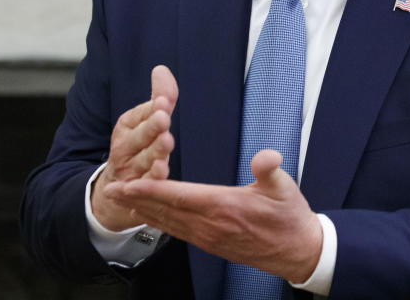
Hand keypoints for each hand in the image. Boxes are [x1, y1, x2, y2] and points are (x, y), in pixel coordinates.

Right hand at [91, 65, 177, 230]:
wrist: (112, 190)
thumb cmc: (138, 148)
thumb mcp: (146, 121)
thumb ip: (160, 97)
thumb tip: (161, 69)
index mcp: (126, 127)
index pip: (140, 116)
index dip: (151, 110)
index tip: (164, 103)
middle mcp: (124, 148)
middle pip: (139, 138)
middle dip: (151, 128)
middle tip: (164, 118)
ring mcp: (129, 172)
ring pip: (143, 162)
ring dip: (154, 153)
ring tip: (166, 143)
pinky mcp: (136, 194)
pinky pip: (145, 187)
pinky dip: (151, 181)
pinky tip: (162, 172)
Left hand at [106, 149, 322, 283]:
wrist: (298, 252)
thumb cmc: (290, 217)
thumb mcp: (285, 187)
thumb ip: (270, 169)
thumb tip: (266, 157)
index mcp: (224, 207)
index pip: (179, 196)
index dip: (150, 190)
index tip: (127, 184)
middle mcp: (211, 225)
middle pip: (165, 211)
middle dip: (136, 200)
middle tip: (111, 189)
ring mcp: (209, 237)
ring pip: (168, 223)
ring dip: (144, 211)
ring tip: (123, 201)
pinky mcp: (211, 244)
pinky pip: (178, 232)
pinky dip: (160, 223)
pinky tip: (150, 217)